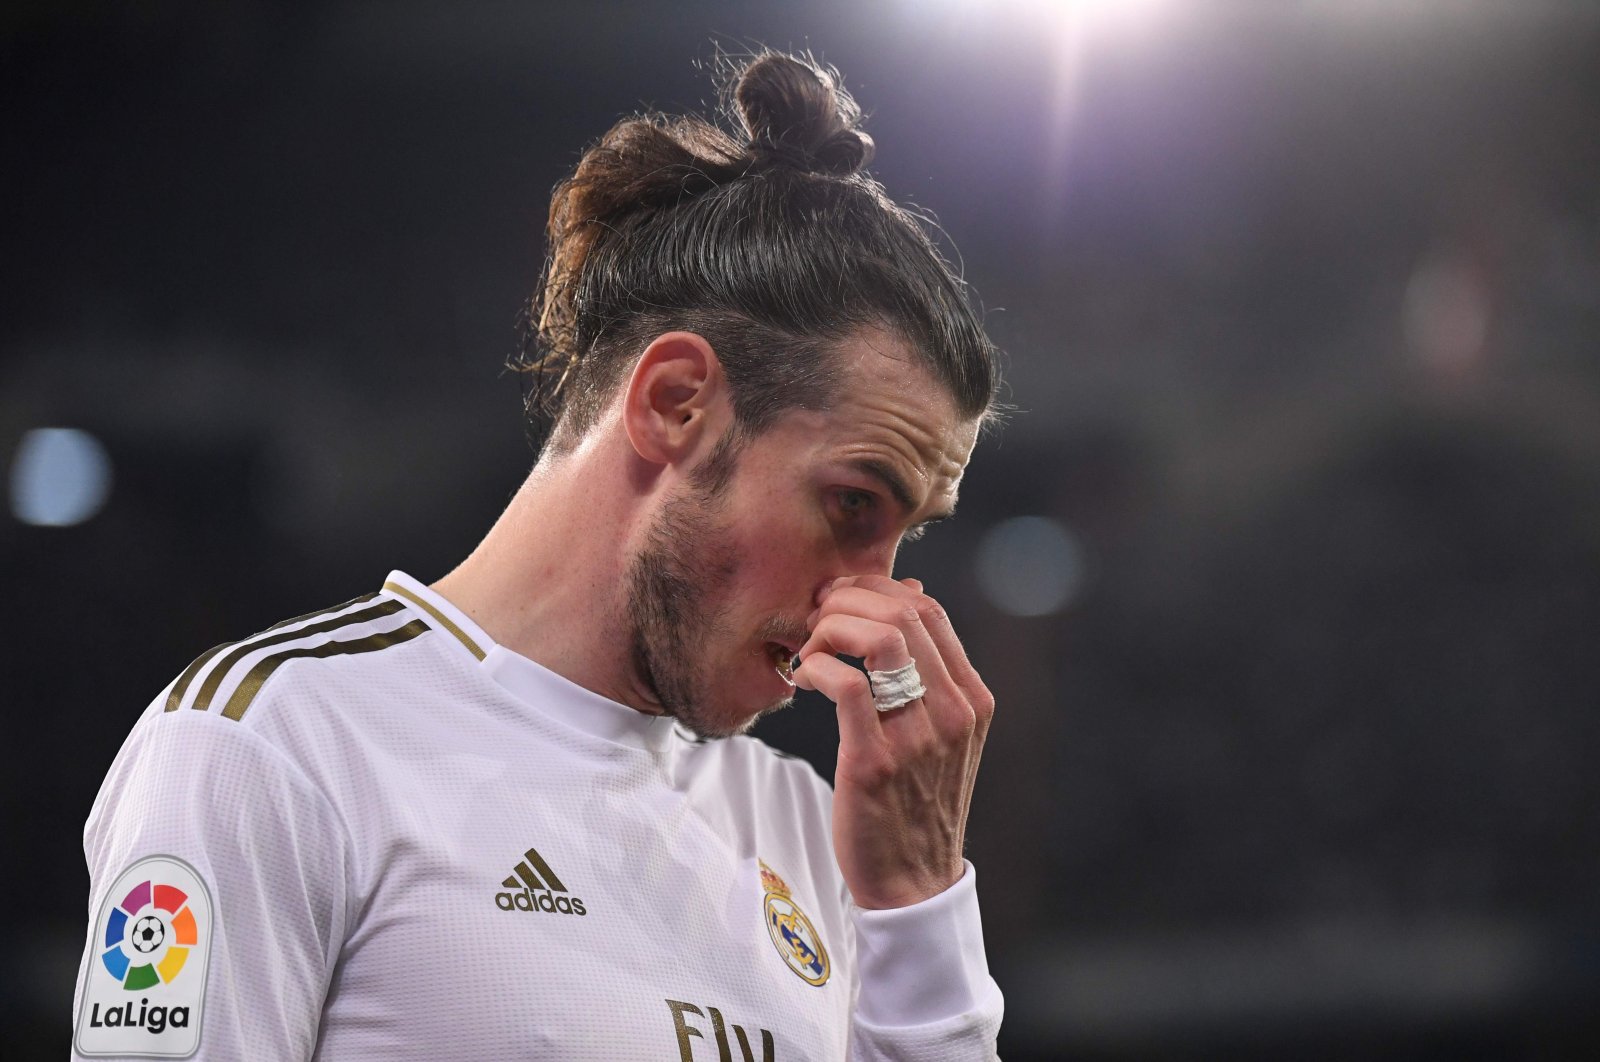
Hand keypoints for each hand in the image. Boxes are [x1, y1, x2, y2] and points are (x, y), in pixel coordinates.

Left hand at [791, 575, 994, 909]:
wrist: (911, 881)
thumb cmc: (914, 800)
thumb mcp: (938, 733)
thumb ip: (927, 671)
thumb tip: (909, 595)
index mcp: (972, 699)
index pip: (929, 611)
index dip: (877, 591)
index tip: (840, 603)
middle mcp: (954, 712)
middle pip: (904, 613)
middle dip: (847, 601)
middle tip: (815, 620)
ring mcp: (920, 738)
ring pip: (879, 638)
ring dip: (832, 627)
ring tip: (811, 649)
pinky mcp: (876, 762)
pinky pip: (845, 685)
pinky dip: (816, 666)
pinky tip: (803, 679)